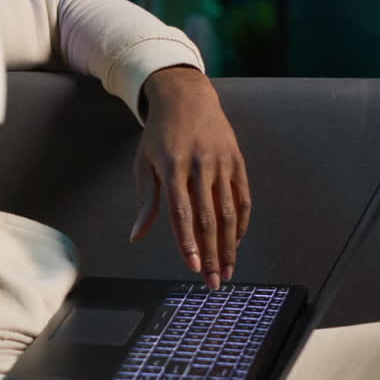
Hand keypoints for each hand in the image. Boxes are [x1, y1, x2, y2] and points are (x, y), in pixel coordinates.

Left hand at [130, 67, 250, 289]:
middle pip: (209, 218)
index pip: (182, 212)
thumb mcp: (144, 162)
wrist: (186, 97)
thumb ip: (145, 201)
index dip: (188, 242)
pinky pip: (243, 198)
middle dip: (213, 254)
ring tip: (228, 270)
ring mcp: (222, 163)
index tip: (193, 267)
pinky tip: (236, 242)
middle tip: (214, 281)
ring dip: (230, 245)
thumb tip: (137, 235)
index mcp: (173, 166)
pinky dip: (241, 223)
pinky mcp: (237, 161)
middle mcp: (200, 165)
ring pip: (230, 212)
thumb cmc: (159, 134)